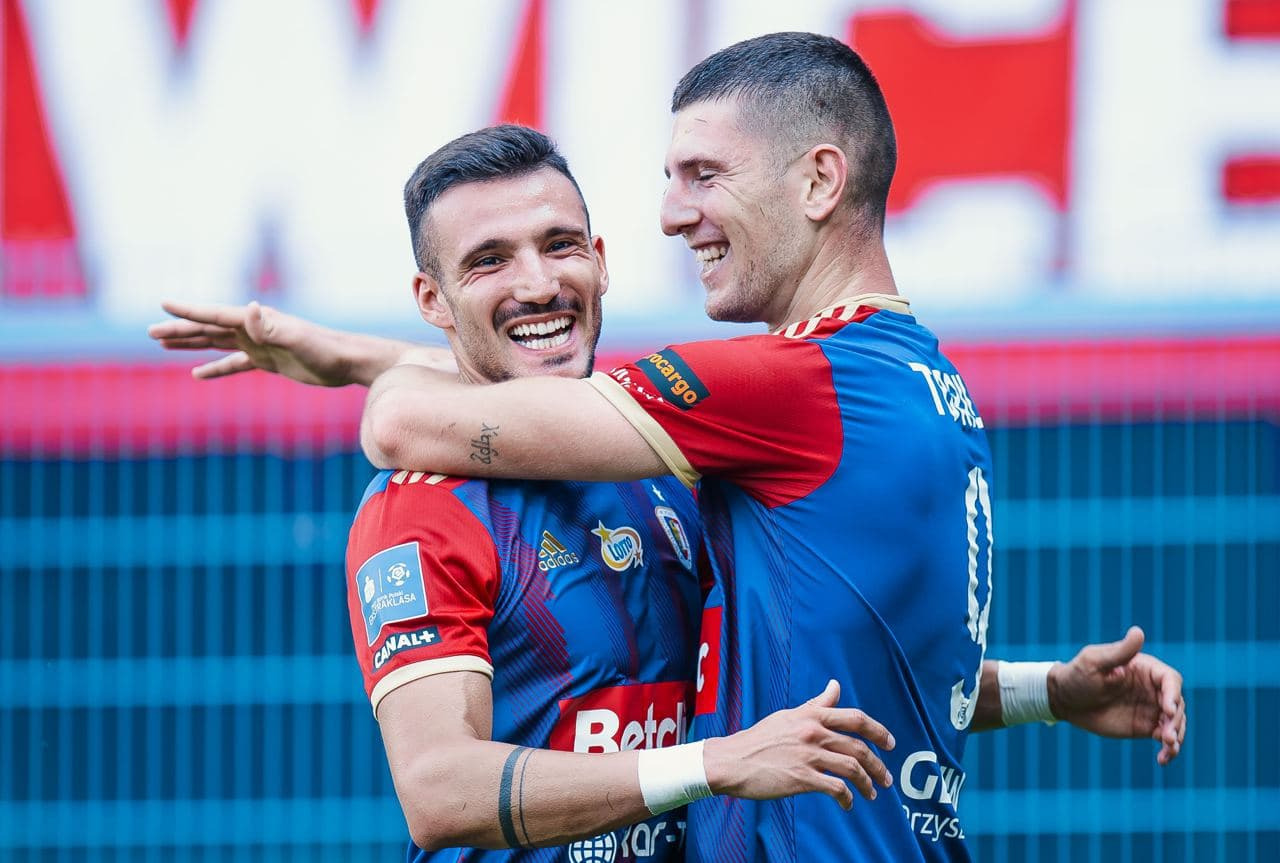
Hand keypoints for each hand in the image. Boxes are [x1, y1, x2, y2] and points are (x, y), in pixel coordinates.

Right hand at [148, 300, 357, 385]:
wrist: (346, 362)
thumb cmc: (324, 348)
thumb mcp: (296, 338)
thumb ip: (270, 326)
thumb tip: (249, 307)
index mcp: (256, 321)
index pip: (215, 314)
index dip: (189, 311)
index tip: (163, 304)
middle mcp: (254, 329)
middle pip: (209, 328)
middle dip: (180, 329)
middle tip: (150, 331)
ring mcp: (260, 345)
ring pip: (217, 343)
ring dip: (192, 344)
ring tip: (163, 343)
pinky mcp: (268, 361)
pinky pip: (235, 364)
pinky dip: (216, 368)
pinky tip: (197, 374)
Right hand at [702, 680, 894, 810]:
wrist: (732, 760)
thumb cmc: (759, 738)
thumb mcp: (789, 715)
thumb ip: (816, 704)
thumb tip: (835, 685)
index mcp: (812, 716)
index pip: (856, 718)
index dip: (878, 731)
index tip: (890, 744)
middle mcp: (814, 733)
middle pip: (859, 747)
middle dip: (878, 765)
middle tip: (886, 778)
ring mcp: (809, 755)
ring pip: (852, 769)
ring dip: (868, 784)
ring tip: (872, 794)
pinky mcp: (802, 778)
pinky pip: (836, 788)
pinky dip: (847, 798)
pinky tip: (848, 804)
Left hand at [1048, 626, 1185, 764]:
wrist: (1064, 700)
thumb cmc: (1077, 674)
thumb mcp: (1094, 661)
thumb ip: (1119, 651)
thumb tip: (1138, 632)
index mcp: (1144, 669)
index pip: (1170, 680)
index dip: (1172, 694)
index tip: (1167, 709)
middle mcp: (1152, 689)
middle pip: (1177, 703)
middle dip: (1176, 720)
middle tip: (1166, 736)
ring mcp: (1151, 708)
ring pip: (1175, 723)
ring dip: (1177, 736)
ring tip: (1168, 748)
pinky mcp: (1145, 727)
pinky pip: (1165, 738)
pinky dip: (1169, 750)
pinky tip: (1163, 759)